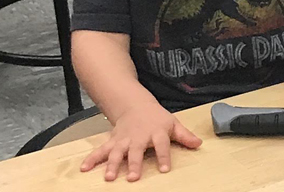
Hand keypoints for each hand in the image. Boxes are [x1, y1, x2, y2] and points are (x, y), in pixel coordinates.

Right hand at [79, 104, 201, 181]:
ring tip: (109, 177)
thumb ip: (184, 135)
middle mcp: (138, 137)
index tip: (165, 170)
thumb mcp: (173, 124)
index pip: (162, 145)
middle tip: (133, 178)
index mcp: (156, 133)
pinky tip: (84, 168)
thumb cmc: (156, 118)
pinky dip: (92, 159)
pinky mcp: (112, 141)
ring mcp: (123, 140)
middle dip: (134, 164)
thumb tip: (199, 144)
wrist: (135, 105)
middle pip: (136, 151)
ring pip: (117, 153)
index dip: (164, 157)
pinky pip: (101, 151)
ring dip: (113, 165)